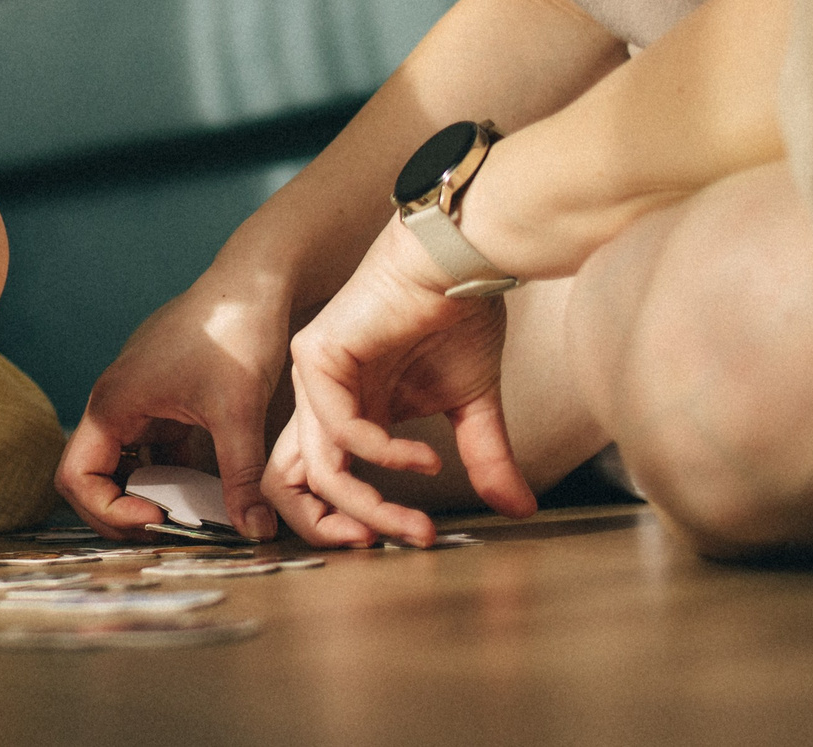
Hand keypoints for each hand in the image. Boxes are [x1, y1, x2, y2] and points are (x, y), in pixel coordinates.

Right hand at [54, 274, 289, 541]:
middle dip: (121, 512)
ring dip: (144, 495)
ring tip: (188, 516)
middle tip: (168, 532)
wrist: (253, 282)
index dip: (108, 512)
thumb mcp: (238, 412)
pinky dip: (169, 475)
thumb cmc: (234, 333)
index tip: (159, 521)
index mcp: (112, 404)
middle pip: (91, 477)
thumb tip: (254, 533)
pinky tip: (206, 487)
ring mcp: (136, 401)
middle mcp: (114, 404)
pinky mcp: (161, 400)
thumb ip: (240, 478)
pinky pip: (150, 450)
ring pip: (121, 466)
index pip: (76, 478)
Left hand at [264, 217, 536, 546]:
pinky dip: (383, 454)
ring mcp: (314, 380)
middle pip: (292, 486)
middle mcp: (324, 403)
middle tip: (379, 550)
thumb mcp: (473, 406)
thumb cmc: (457, 319)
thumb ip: (484, 458)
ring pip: (315, 468)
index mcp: (352, 416)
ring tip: (415, 525)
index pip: (323, 483)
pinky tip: (424, 458)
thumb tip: (519, 510)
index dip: (350, 522)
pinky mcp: (316, 356)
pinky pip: (338, 426)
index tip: (410, 542)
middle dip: (330, 530)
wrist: (458, 262)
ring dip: (367, 506)